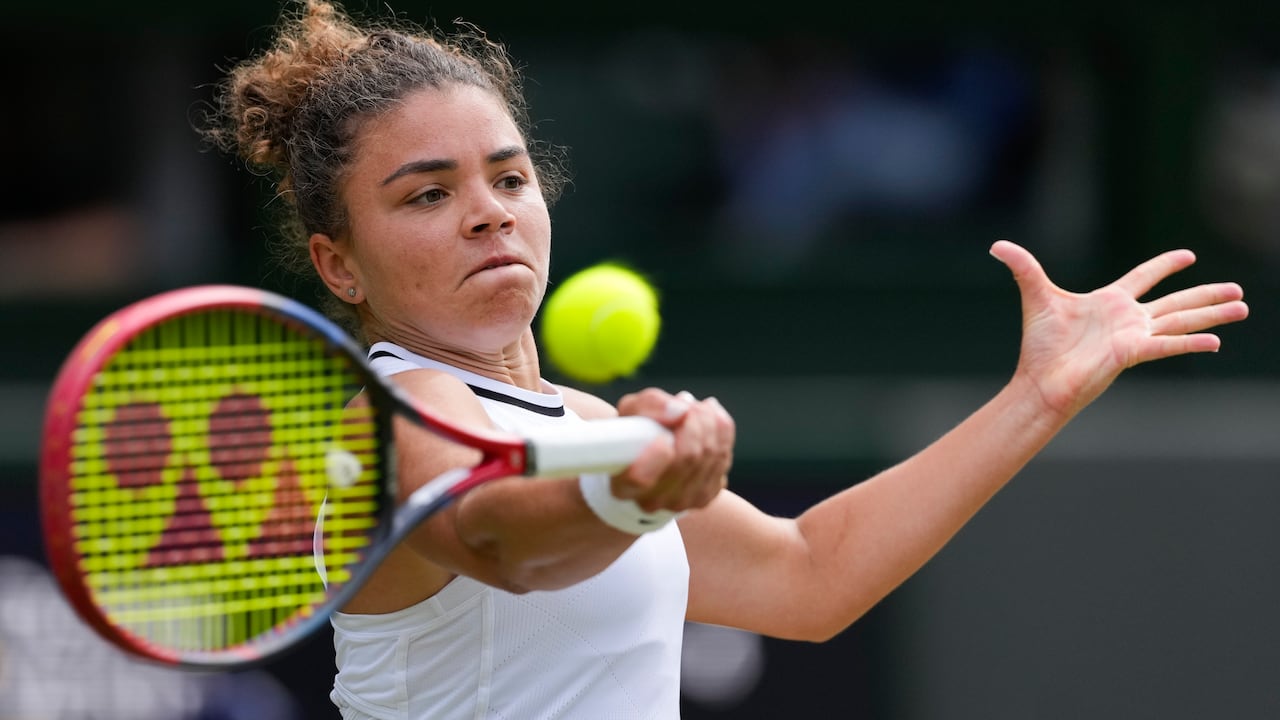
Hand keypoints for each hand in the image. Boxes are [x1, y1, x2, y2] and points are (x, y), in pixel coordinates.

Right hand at [611, 388, 734, 512]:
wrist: (649, 457)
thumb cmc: (635, 433)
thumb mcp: (630, 411)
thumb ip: (649, 405)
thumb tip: (680, 411)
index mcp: (622, 485)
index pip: (639, 478)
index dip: (656, 452)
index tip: (661, 432)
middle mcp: (652, 501)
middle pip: (688, 456)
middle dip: (692, 419)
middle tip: (685, 404)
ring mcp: (682, 501)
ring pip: (710, 453)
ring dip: (708, 420)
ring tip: (695, 409)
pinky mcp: (707, 495)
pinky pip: (724, 455)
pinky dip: (720, 430)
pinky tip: (709, 419)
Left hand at [990, 240, 1248, 418]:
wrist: (1039, 381)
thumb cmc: (1040, 346)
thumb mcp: (1035, 296)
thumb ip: (1023, 267)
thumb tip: (996, 244)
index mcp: (1110, 302)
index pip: (1143, 277)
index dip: (1164, 265)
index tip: (1188, 255)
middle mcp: (1127, 319)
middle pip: (1176, 302)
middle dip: (1207, 294)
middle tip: (1239, 290)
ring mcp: (1133, 337)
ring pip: (1182, 321)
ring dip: (1212, 314)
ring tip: (1244, 307)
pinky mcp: (1132, 353)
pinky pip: (1167, 345)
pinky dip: (1190, 343)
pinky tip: (1216, 342)